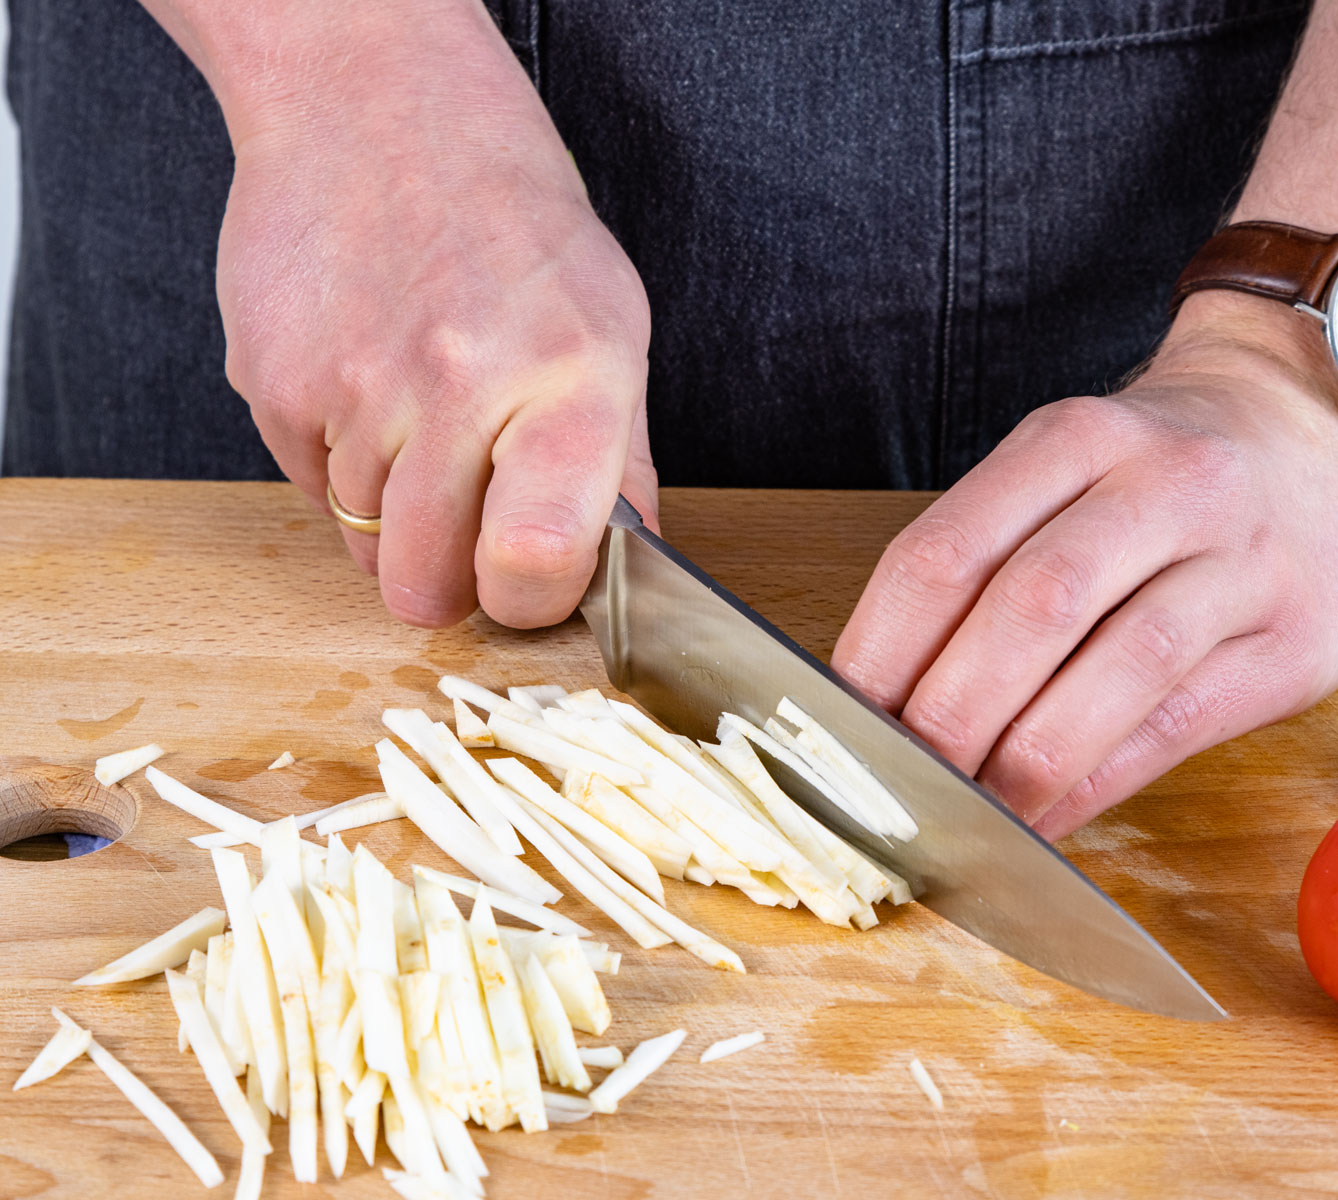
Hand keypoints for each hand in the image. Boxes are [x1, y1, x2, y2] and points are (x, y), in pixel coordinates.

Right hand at [212, 2, 654, 627]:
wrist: (382, 110)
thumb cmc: (515, 225)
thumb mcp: (611, 328)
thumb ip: (624, 459)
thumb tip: (636, 562)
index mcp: (569, 379)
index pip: (537, 561)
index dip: (532, 601)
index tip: (532, 582)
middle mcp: (460, 386)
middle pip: (427, 587)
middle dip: (451, 577)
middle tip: (473, 519)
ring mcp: (356, 386)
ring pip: (365, 546)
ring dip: (397, 515)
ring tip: (425, 421)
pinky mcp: (274, 382)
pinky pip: (309, 489)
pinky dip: (340, 464)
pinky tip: (370, 385)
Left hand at [832, 291, 1337, 839]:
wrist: (1311, 428)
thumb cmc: (1158, 474)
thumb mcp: (1067, 469)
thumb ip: (986, 561)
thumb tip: (883, 701)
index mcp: (1076, 438)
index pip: (947, 553)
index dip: (880, 655)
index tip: (839, 726)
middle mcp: (1165, 485)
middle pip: (1030, 609)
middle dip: (949, 718)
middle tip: (898, 787)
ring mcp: (1242, 561)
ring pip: (1119, 671)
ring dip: (1025, 762)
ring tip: (968, 818)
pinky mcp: (1294, 641)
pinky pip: (1175, 724)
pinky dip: (1096, 783)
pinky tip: (1045, 819)